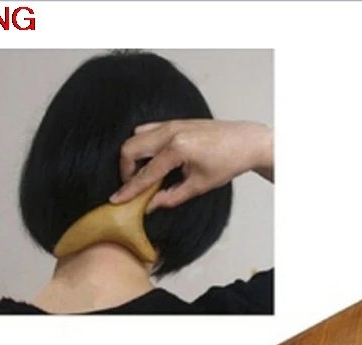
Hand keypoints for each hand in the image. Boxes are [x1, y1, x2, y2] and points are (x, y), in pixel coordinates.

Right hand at [109, 119, 273, 210]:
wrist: (244, 142)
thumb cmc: (227, 163)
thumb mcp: (199, 186)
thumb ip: (172, 196)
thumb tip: (151, 205)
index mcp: (178, 149)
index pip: (146, 173)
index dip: (130, 189)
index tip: (116, 200)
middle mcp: (170, 132)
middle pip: (130, 148)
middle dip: (126, 169)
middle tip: (133, 186)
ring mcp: (171, 124)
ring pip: (136, 136)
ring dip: (133, 155)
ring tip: (143, 174)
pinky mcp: (174, 121)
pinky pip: (147, 130)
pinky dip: (143, 145)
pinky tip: (152, 160)